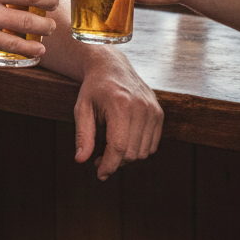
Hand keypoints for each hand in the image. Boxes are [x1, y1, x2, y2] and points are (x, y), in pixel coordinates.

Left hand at [73, 48, 162, 177]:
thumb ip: (83, 135)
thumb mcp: (82, 108)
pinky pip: (152, 145)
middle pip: (131, 152)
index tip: (99, 174)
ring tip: (111, 146)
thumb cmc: (94, 88)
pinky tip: (125, 139)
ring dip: (127, 156)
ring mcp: (153, 109)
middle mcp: (141, 107)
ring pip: (143, 152)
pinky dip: (139, 148)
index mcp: (120, 104)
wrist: (112, 65)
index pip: (118, 147)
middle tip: (99, 157)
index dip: (108, 165)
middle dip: (115, 162)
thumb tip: (80, 160)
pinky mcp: (159, 113)